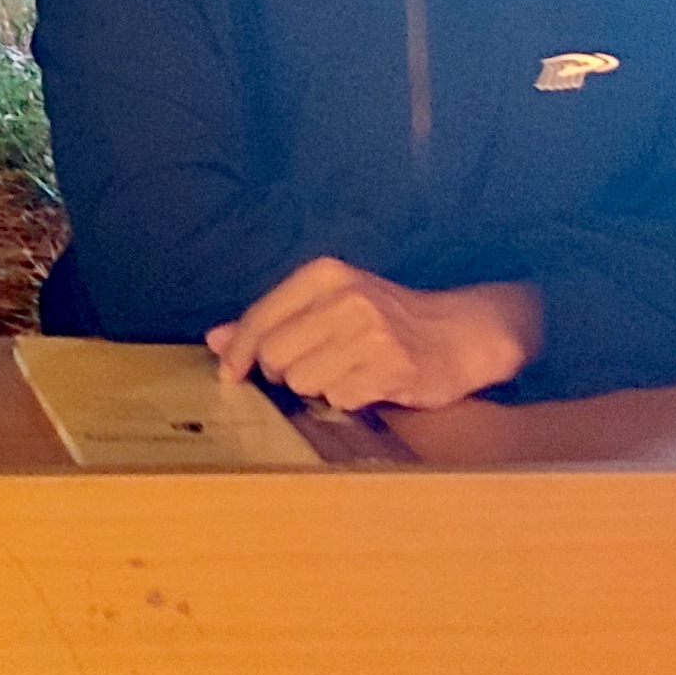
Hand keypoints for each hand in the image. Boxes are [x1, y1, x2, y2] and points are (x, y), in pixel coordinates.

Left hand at [205, 260, 541, 412]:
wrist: (460, 332)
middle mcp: (347, 299)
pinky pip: (341, 399)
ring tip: (346, 371)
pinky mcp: (393, 368)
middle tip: (311, 367)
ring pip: (305, 382)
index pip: (261, 318)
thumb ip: (270, 320)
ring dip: (319, 387)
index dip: (238, 352)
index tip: (230, 374)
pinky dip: (349, 399)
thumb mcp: (328, 303)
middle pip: (276, 356)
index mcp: (325, 275)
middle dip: (284, 372)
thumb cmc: (385, 318)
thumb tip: (214, 339)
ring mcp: (372, 333)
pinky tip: (368, 383)